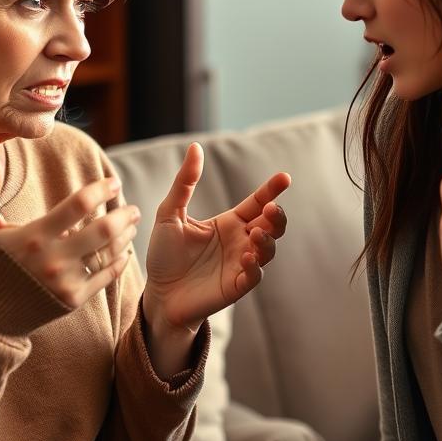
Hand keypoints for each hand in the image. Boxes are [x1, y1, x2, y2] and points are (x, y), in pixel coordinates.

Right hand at [0, 148, 140, 309]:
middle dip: (124, 214)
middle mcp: (53, 259)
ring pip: (108, 254)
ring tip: (132, 224)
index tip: (114, 182)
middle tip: (132, 206)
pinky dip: (119, 262)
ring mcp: (65, 282)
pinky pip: (105, 277)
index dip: (101, 190)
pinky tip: (125, 250)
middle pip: (103, 230)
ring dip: (125, 236)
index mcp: (34, 235)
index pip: (79, 204)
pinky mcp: (72, 301)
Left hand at [143, 143, 289, 331]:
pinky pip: (255, 275)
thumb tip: (195, 147)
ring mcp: (241, 264)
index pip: (257, 202)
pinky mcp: (236, 286)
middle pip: (272, 224)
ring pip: (269, 249)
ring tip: (255, 232)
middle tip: (272, 208)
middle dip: (278, 216)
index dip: (272, 190)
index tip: (285, 177)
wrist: (157, 294)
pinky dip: (255, 266)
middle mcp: (240, 241)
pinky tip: (247, 257)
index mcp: (229, 222)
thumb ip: (184, 182)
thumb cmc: (164, 255)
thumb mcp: (169, 213)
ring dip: (267, 239)